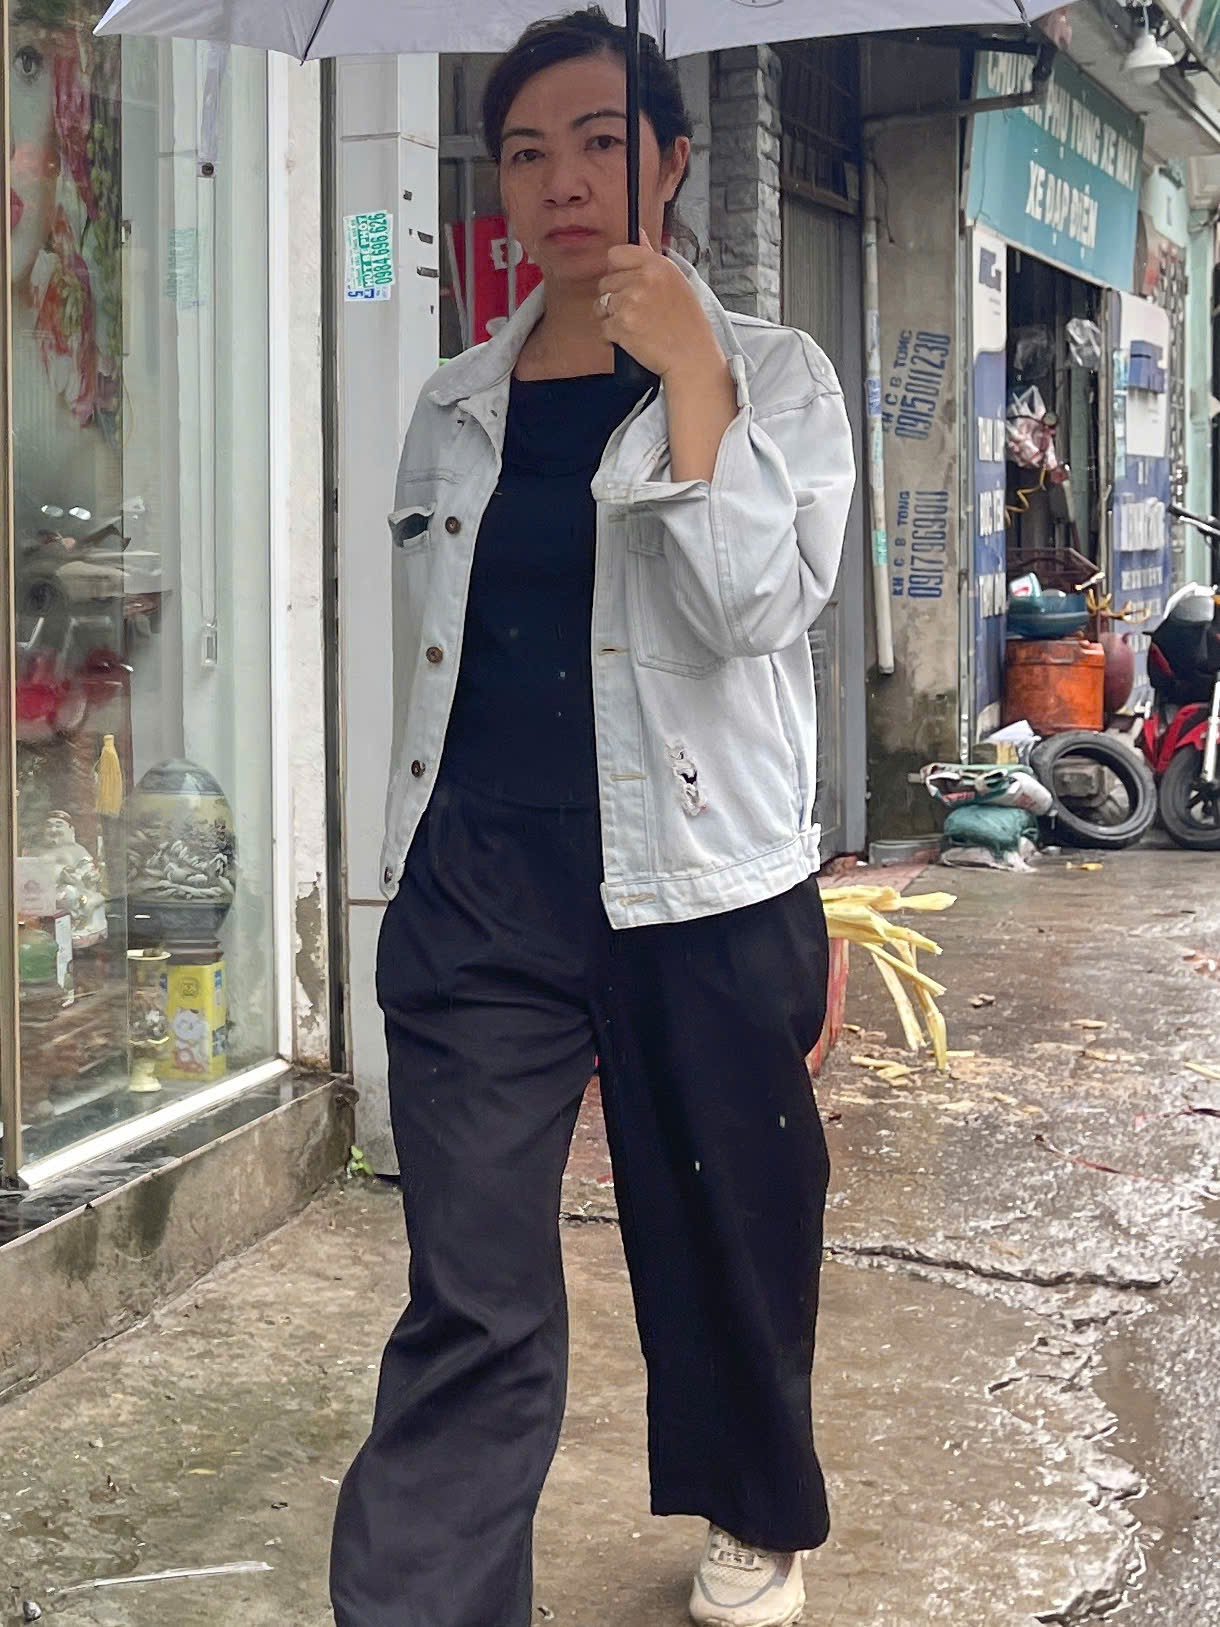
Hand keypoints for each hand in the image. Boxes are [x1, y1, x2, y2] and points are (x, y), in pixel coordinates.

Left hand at [597, 233, 725, 383]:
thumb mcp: (676, 281)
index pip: (616, 254)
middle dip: (614, 298)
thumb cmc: (687, 323)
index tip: (625, 283)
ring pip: (601, 305)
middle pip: (605, 282)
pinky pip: (604, 328)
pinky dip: (613, 337)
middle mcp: (642, 280)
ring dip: (611, 318)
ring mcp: (630, 303)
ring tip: (633, 327)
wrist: (691, 357)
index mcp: (657, 265)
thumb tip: (639, 232)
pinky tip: (632, 340)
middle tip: (635, 313)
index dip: (617, 271)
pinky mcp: (621, 325)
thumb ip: (651, 257)